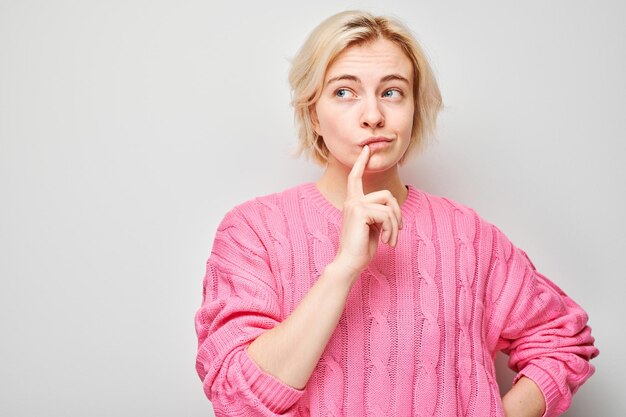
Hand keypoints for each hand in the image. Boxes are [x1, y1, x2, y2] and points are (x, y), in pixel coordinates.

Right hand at [333, 145, 402, 278]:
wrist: (349, 263)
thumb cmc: (360, 249)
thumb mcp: (373, 227)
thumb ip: (379, 214)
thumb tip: (393, 210)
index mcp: (353, 203)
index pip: (356, 178)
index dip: (361, 162)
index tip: (367, 148)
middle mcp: (352, 201)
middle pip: (387, 194)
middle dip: (398, 213)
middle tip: (399, 230)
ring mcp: (355, 205)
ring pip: (390, 205)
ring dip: (396, 225)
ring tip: (392, 239)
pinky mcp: (360, 212)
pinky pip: (387, 215)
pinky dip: (393, 230)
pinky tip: (387, 242)